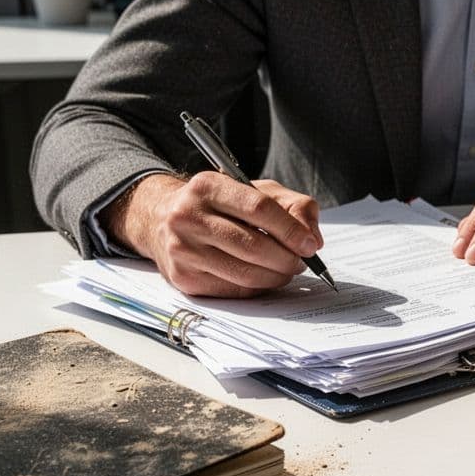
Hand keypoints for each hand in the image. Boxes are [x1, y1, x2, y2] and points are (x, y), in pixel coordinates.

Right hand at [104, 172, 323, 296]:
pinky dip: (257, 287)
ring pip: (244, 273)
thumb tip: (312, 239)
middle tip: (300, 262)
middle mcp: (188, 216)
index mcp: (208, 186)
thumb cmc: (218, 205)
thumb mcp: (254, 190)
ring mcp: (182, 249)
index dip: (290, 230)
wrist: (161, 220)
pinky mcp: (183, 277)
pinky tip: (264, 278)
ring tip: (286, 270)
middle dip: (286, 258)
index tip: (309, 245)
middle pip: (253, 245)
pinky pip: (232, 289)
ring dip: (275, 276)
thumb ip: (292, 206)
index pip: (258, 208)